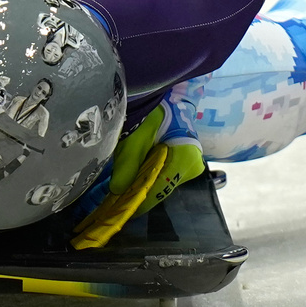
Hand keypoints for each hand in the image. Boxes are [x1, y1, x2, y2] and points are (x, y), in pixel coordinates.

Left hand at [71, 104, 204, 249]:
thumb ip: (127, 165)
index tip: (116, 211)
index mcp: (185, 160)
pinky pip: (164, 175)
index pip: (157, 193)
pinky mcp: (185, 162)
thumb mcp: (135, 137)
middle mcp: (192, 166)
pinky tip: (132, 176)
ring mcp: (190, 165)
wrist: (163, 95)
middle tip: (113, 198)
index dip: (136, 202)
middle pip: (159, 189)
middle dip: (137, 192)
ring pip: (161, 183)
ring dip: (142, 185)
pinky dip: (148, 176)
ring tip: (120, 187)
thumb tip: (117, 191)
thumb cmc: (151, 113)